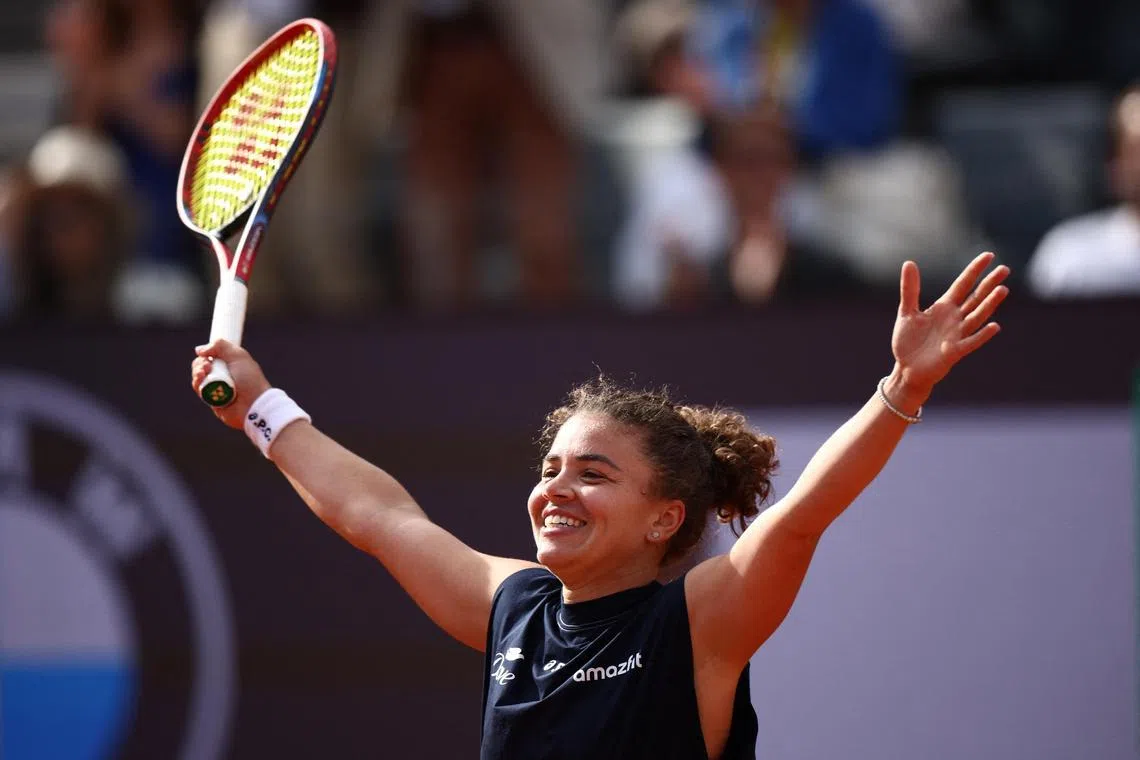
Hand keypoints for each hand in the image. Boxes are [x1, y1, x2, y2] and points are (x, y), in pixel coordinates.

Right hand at [190, 340, 271, 429]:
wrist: (254, 404)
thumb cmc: (250, 379)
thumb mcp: (238, 356)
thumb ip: (220, 346)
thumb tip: (199, 350)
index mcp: (230, 365)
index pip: (211, 357)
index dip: (206, 355)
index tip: (206, 354)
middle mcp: (223, 376)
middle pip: (201, 367)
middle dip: (199, 363)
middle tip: (207, 365)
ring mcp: (217, 389)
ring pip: (198, 378)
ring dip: (197, 372)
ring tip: (203, 371)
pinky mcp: (211, 401)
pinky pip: (199, 390)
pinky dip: (197, 383)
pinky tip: (200, 378)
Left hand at [889, 252, 1008, 406]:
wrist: (906, 369)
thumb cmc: (908, 342)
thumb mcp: (906, 312)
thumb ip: (910, 290)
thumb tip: (909, 263)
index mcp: (944, 307)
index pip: (963, 285)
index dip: (975, 271)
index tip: (989, 256)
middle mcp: (955, 319)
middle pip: (975, 298)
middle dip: (989, 284)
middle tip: (1005, 269)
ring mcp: (957, 335)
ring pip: (977, 317)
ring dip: (989, 304)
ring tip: (1002, 289)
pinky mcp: (954, 352)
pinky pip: (970, 342)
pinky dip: (982, 335)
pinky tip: (995, 326)